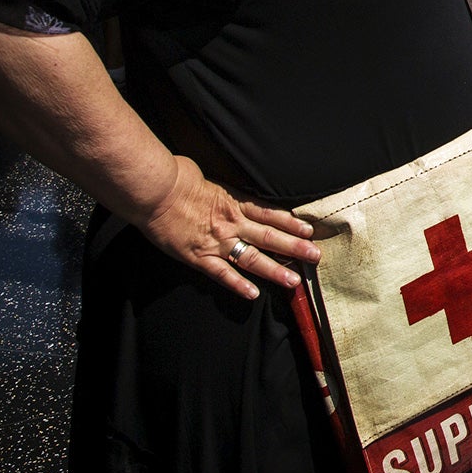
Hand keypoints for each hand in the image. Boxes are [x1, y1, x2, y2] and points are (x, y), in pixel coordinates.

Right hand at [137, 155, 320, 299]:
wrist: (156, 190)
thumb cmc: (179, 178)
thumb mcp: (212, 180)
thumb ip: (227, 192)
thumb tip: (233, 192)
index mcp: (235, 203)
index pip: (270, 215)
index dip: (291, 223)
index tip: (310, 231)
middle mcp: (232, 223)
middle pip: (269, 237)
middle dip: (294, 247)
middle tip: (315, 256)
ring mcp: (217, 241)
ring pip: (251, 258)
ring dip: (274, 270)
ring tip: (293, 280)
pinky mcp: (198, 256)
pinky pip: (221, 273)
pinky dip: (237, 284)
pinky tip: (253, 294)